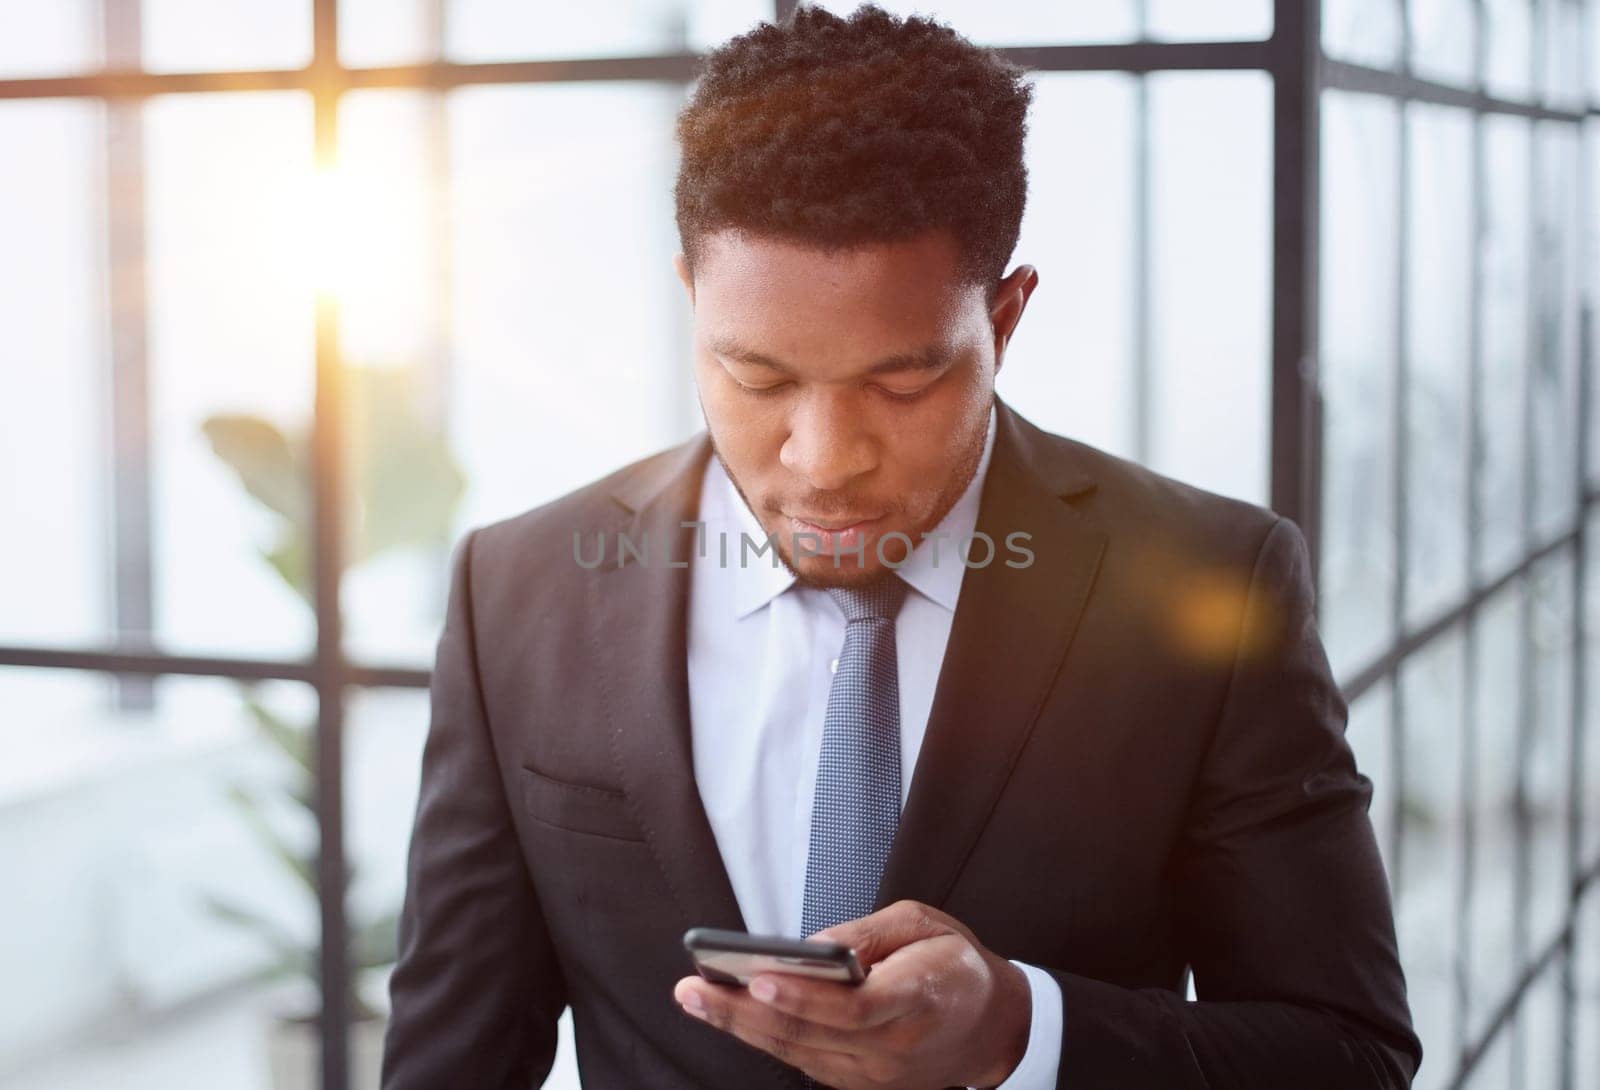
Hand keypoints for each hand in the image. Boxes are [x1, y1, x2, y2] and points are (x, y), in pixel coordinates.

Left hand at [672, 900, 1030, 1089]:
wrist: (993, 1027)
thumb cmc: (954, 965)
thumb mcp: (924, 924)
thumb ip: (868, 933)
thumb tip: (811, 946)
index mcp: (918, 997)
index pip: (853, 1006)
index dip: (804, 996)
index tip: (758, 976)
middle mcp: (894, 1046)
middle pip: (811, 1033)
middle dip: (745, 1011)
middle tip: (694, 989)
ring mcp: (876, 1073)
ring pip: (799, 1053)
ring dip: (742, 1028)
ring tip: (697, 998)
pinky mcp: (863, 1083)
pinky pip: (806, 1062)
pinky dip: (766, 1039)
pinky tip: (732, 1017)